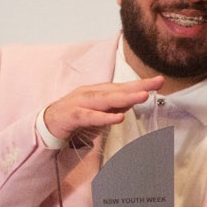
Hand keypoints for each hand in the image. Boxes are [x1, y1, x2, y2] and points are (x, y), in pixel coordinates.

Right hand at [43, 77, 164, 147]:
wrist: (46, 125)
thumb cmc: (76, 118)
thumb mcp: (101, 112)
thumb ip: (116, 106)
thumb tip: (135, 99)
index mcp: (98, 92)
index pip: (123, 87)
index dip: (141, 84)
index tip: (160, 80)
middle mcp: (90, 94)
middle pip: (117, 89)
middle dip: (137, 86)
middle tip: (156, 83)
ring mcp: (80, 103)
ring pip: (105, 100)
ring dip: (124, 97)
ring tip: (143, 96)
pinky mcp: (71, 116)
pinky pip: (89, 116)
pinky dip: (104, 116)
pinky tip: (118, 117)